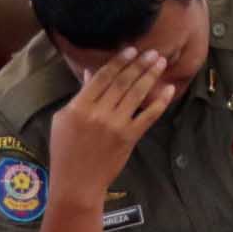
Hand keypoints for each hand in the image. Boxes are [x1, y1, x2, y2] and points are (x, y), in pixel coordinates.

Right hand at [48, 45, 174, 204]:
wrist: (77, 183)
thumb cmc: (65, 151)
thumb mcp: (63, 120)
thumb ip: (79, 95)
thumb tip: (90, 72)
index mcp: (80, 106)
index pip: (103, 77)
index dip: (119, 61)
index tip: (131, 49)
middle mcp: (99, 112)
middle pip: (123, 82)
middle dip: (139, 64)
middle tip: (152, 51)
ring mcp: (116, 125)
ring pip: (136, 94)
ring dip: (150, 76)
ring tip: (160, 62)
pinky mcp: (129, 137)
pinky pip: (148, 116)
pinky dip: (160, 102)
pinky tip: (169, 89)